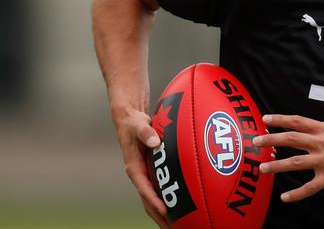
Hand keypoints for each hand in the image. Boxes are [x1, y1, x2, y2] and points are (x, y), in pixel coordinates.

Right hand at [114, 107, 170, 228]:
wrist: (129, 120)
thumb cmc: (134, 123)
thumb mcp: (138, 124)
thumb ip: (145, 131)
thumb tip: (154, 140)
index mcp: (134, 168)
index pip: (144, 189)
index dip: (154, 201)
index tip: (165, 212)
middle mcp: (139, 176)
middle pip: (149, 202)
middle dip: (160, 217)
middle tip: (174, 228)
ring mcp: (145, 176)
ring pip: (153, 200)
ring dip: (164, 215)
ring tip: (179, 226)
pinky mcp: (151, 173)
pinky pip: (159, 191)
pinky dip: (167, 201)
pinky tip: (179, 209)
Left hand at [253, 114, 323, 202]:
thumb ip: (321, 133)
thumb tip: (302, 134)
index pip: (298, 121)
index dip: (280, 119)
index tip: (264, 119)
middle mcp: (323, 142)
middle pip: (292, 138)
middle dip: (271, 139)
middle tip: (255, 141)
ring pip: (296, 162)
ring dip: (277, 165)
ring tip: (262, 168)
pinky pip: (309, 187)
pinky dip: (296, 193)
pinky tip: (285, 197)